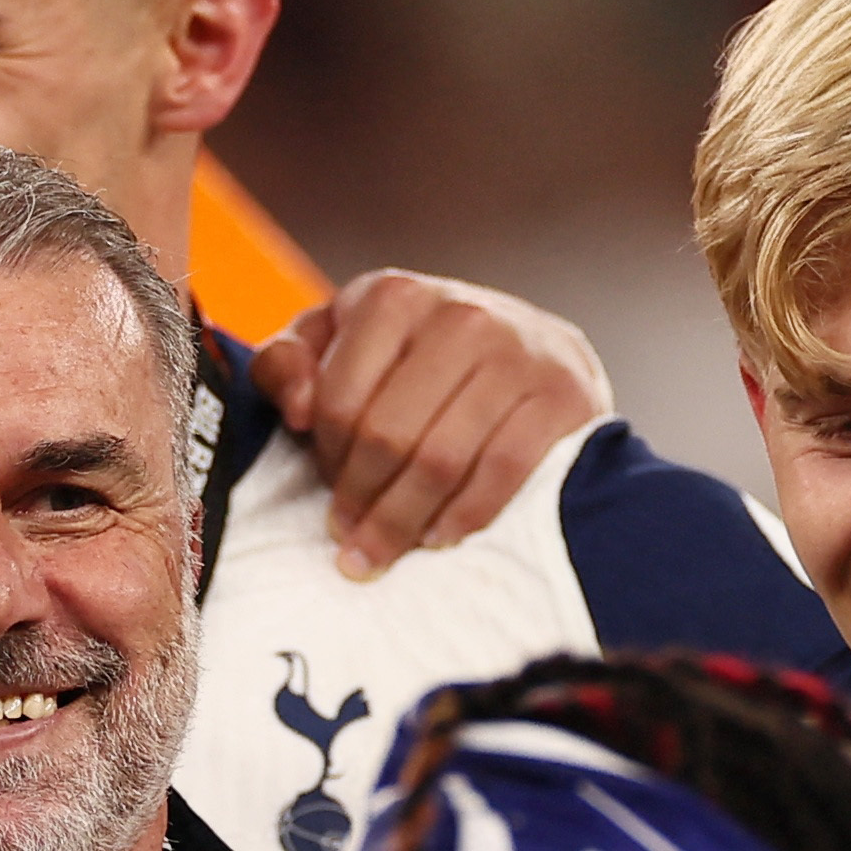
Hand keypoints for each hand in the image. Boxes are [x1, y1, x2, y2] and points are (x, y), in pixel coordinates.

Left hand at [252, 272, 610, 577]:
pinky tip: (438, 538)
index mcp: (393, 296)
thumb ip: (289, 364)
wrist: (538, 350)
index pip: (338, 403)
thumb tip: (298, 411)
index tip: (327, 492)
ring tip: (381, 553)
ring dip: (402, 522)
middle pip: (387, 437)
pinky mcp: (562, 396)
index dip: (326, 460)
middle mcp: (458, 314)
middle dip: (360, 501)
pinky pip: (501, 471)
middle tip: (349, 540)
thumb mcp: (340, 342)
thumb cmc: (417, 357)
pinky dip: (463, 515)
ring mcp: (516, 354)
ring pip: (440, 461)